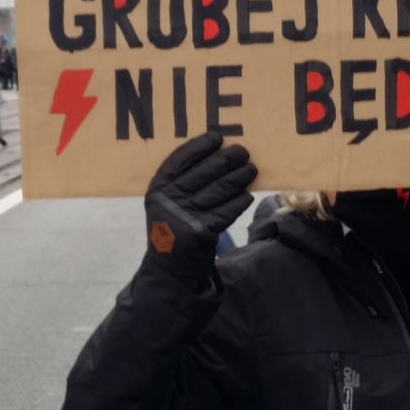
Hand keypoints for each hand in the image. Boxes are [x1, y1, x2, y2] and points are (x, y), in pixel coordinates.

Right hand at [144, 133, 256, 282]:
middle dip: (226, 159)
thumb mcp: (168, 207)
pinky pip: (227, 211)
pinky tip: (247, 196)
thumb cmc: (174, 232)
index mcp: (157, 190)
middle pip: (203, 172)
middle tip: (243, 152)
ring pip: (218, 189)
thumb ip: (182, 185)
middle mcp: (168, 200)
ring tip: (251, 170)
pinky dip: (239, 202)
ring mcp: (184, 216)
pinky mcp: (201, 231)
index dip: (198, 147)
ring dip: (239, 177)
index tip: (216, 138)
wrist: (170, 271)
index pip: (179, 160)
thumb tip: (216, 156)